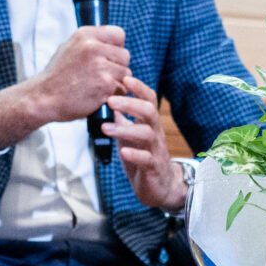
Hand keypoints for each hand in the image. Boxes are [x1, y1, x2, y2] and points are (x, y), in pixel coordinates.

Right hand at [0, 24, 129, 146]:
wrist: (43, 98)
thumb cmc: (57, 76)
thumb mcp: (69, 48)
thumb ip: (91, 42)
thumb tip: (112, 41)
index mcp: (85, 35)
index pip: (119, 34)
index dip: (117, 47)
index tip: (109, 57)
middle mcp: (93, 47)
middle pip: (125, 55)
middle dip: (118, 67)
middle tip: (102, 75)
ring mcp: (100, 66)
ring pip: (126, 73)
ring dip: (117, 82)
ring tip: (98, 86)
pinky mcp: (105, 84)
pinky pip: (122, 88)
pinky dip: (113, 95)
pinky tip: (98, 96)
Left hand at [104, 75, 183, 210]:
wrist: (160, 186)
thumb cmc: (143, 156)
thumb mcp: (129, 134)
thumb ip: (120, 118)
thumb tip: (105, 98)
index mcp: (149, 123)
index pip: (149, 99)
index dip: (139, 88)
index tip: (125, 78)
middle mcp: (155, 133)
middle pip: (149, 111)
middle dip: (131, 104)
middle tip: (110, 100)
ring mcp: (155, 150)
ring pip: (146, 134)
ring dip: (125, 129)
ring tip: (105, 128)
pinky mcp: (153, 168)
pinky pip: (146, 159)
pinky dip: (134, 154)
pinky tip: (122, 151)